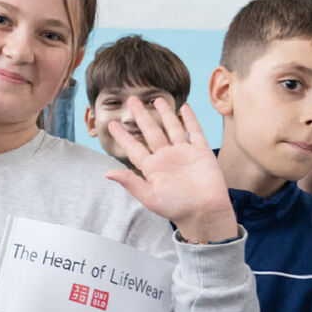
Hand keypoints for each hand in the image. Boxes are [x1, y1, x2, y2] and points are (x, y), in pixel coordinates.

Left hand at [105, 98, 237, 242]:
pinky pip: (194, 132)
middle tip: (131, 100)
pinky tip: (184, 108)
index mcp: (152, 168)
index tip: (111, 124)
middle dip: (141, 116)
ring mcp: (184, 153)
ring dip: (165, 113)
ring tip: (156, 99)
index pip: (134, 147)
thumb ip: (130, 182)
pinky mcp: (201, 152)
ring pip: (172, 127)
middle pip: (151, 131)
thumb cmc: (176, 208)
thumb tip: (107, 173)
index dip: (123, 136)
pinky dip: (189, 120)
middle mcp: (166, 157)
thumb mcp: (149, 196)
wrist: (205, 212)